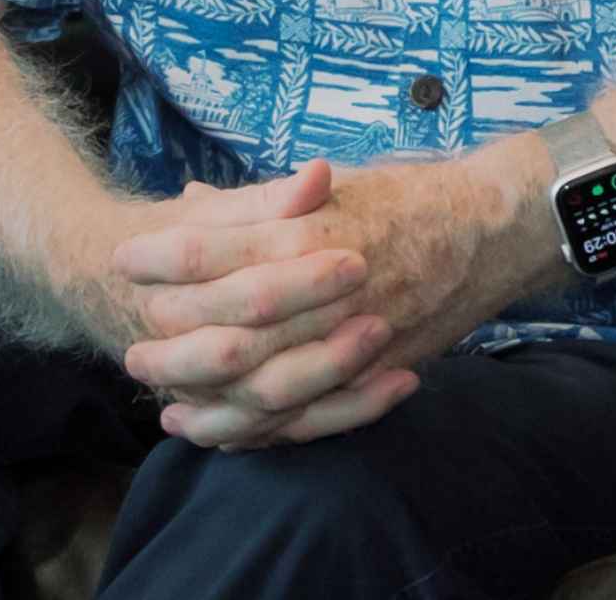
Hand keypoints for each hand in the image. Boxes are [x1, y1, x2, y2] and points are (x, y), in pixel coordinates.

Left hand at [111, 142, 555, 449]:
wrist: (491, 224)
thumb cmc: (408, 195)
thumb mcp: (332, 182)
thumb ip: (261, 201)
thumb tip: (187, 202)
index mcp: (311, 229)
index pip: (215, 248)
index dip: (163, 256)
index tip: (124, 260)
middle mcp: (329, 286)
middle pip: (230, 325)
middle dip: (174, 343)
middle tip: (131, 348)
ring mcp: (356, 335)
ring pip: (267, 383)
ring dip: (211, 400)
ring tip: (165, 405)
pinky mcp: (378, 368)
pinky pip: (313, 414)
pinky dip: (266, 430)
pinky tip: (226, 434)